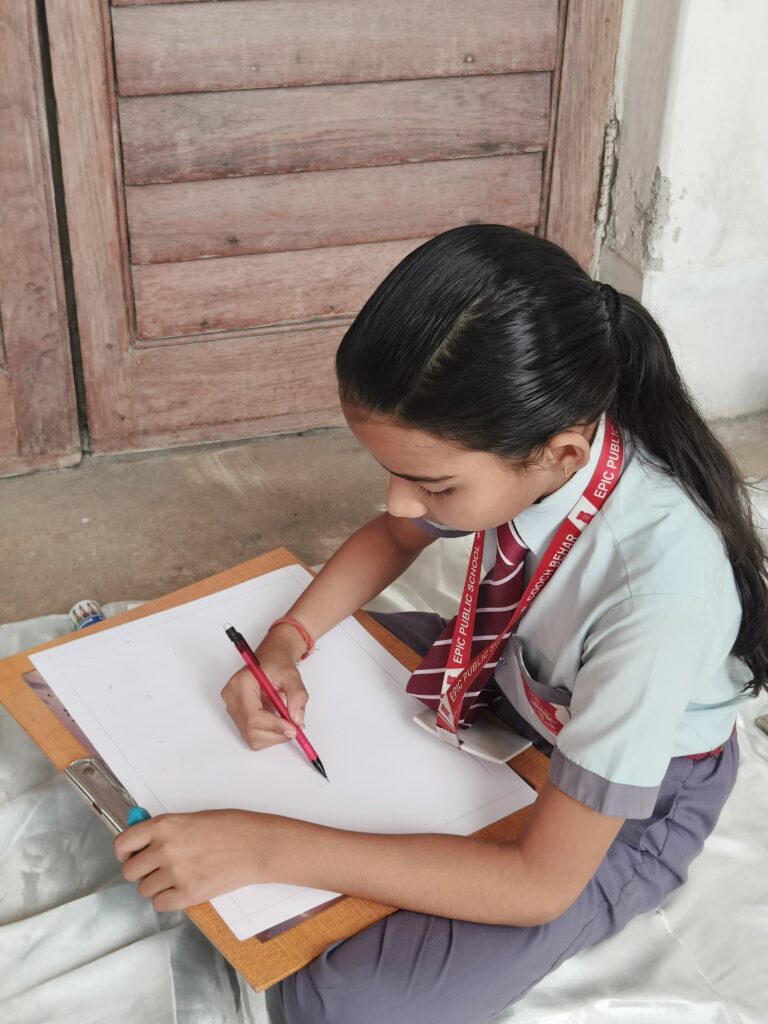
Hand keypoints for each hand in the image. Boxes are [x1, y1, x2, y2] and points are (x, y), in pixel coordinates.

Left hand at [114, 809, 283, 910]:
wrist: (256, 846)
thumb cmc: (231, 828)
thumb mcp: (193, 819)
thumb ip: (166, 831)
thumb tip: (143, 842)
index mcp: (164, 826)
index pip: (123, 844)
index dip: (123, 853)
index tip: (129, 855)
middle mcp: (164, 849)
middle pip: (130, 872)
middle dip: (140, 872)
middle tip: (155, 868)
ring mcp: (175, 873)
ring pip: (144, 890)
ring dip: (156, 886)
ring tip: (176, 877)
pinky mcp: (187, 895)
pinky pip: (160, 904)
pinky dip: (167, 899)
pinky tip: (181, 888)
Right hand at [220, 627, 308, 750]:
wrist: (272, 657)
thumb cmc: (278, 663)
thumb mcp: (292, 675)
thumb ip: (297, 696)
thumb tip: (297, 720)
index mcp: (241, 684)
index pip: (253, 716)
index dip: (274, 726)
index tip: (293, 729)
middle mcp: (232, 697)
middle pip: (251, 730)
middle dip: (276, 734)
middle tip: (295, 728)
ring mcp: (233, 707)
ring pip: (252, 736)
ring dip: (273, 735)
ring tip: (287, 720)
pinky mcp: (238, 715)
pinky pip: (253, 734)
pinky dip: (269, 733)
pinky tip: (278, 720)